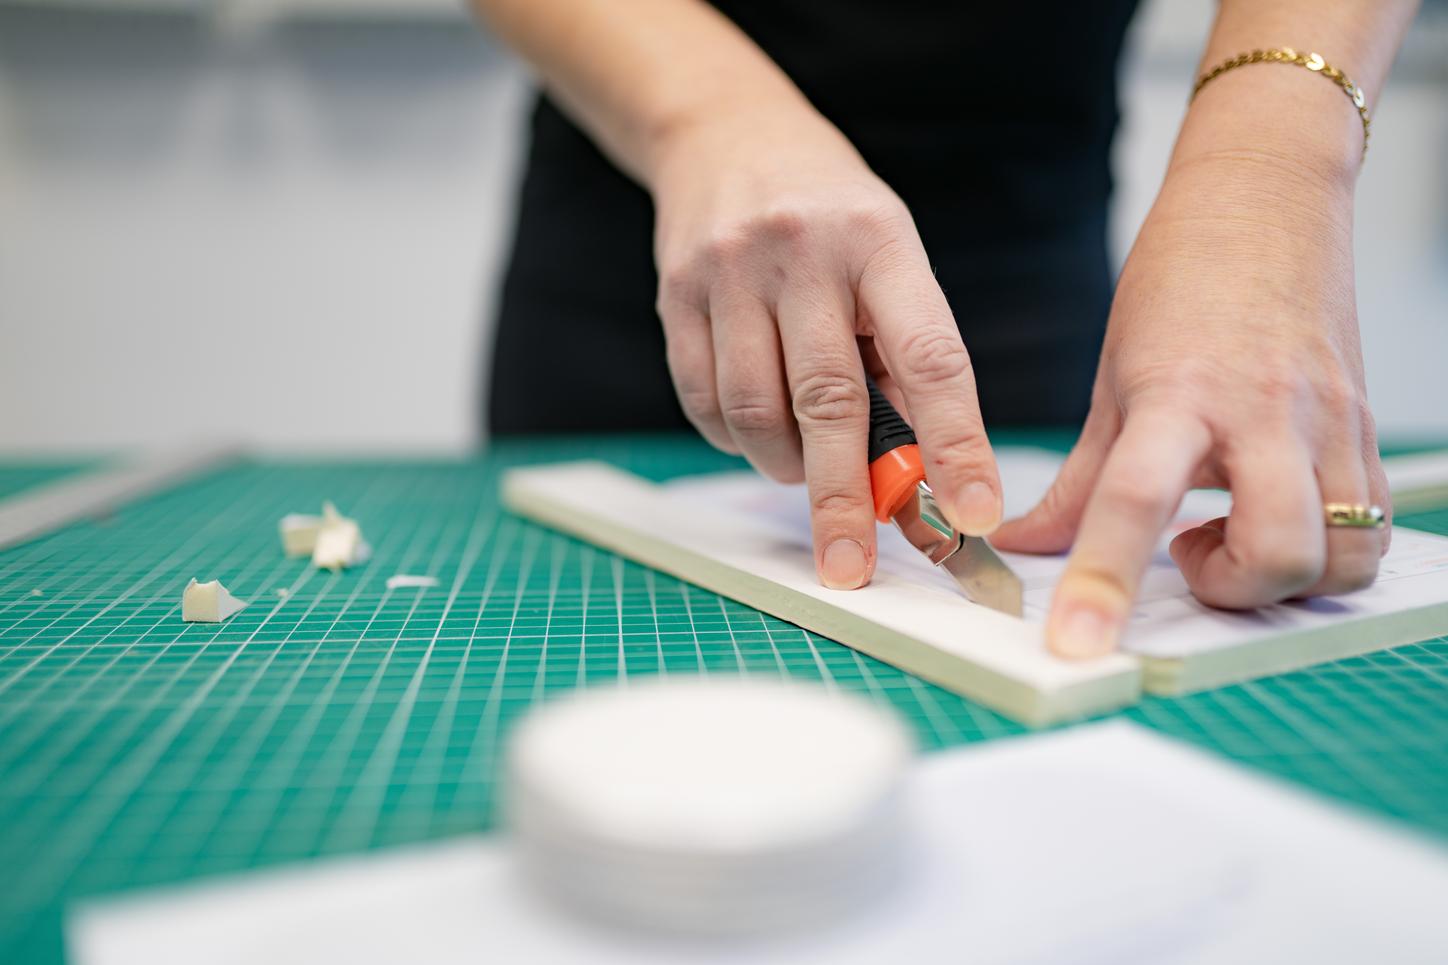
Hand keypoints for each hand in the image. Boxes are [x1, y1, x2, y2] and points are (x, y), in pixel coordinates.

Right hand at [651, 108, 1001, 588]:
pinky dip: (734, 440)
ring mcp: (730, 272)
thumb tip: (918, 471)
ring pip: (756, 411)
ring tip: (804, 470)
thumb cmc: (831, 215)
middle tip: (851, 565)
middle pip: (828, 401)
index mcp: (880, 241)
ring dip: (785, 466)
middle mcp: (803, 253)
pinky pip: (703, 402)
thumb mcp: (888, 256)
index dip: (957, 444)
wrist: (726, 134)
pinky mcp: (675, 296)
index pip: (930, 356)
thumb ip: (902, 351)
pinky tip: (758, 433)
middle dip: (845, 496)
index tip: (974, 514)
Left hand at [993, 155, 1390, 656]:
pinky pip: (1372, 524)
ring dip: (1286, 576)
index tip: (1077, 641)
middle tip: (1189, 554)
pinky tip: (1273, 513)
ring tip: (1231, 530)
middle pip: (1281, 552)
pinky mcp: (1365, 427)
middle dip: (1234, 590)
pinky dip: (1328, 550)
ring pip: (1344, 552)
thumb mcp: (1112, 380)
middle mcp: (1264, 412)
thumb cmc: (1182, 282)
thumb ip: (1075, 479)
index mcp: (1178, 395)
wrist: (1266, 198)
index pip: (1133, 501)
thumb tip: (1022, 544)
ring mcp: (1327, 421)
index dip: (1102, 580)